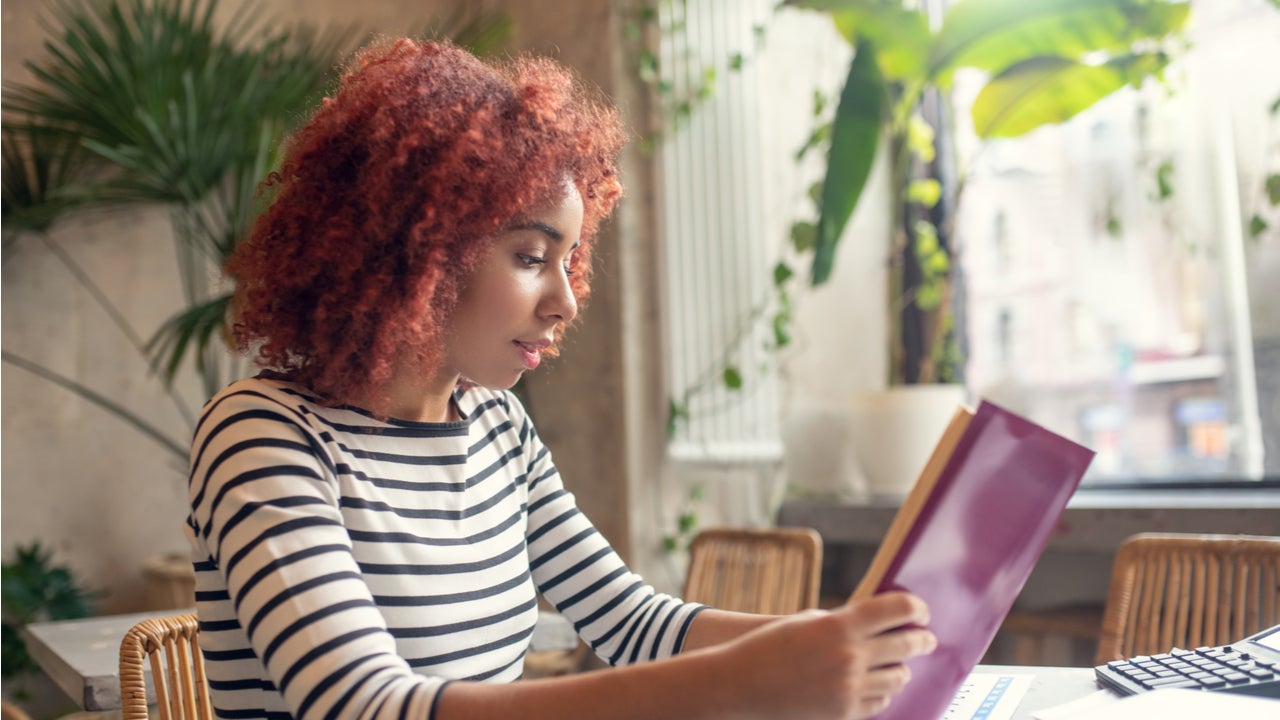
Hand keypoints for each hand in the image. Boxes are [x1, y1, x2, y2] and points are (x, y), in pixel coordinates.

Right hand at [712, 592, 935, 719]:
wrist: (739, 685)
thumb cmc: (770, 646)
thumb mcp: (807, 621)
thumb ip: (844, 621)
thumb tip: (879, 622)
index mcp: (840, 625)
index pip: (895, 609)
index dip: (915, 607)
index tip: (921, 611)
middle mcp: (850, 656)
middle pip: (905, 645)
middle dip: (921, 640)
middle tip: (926, 639)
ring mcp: (849, 688)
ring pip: (897, 678)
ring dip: (900, 669)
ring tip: (899, 665)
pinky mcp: (844, 713)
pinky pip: (879, 703)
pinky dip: (880, 693)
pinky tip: (876, 687)